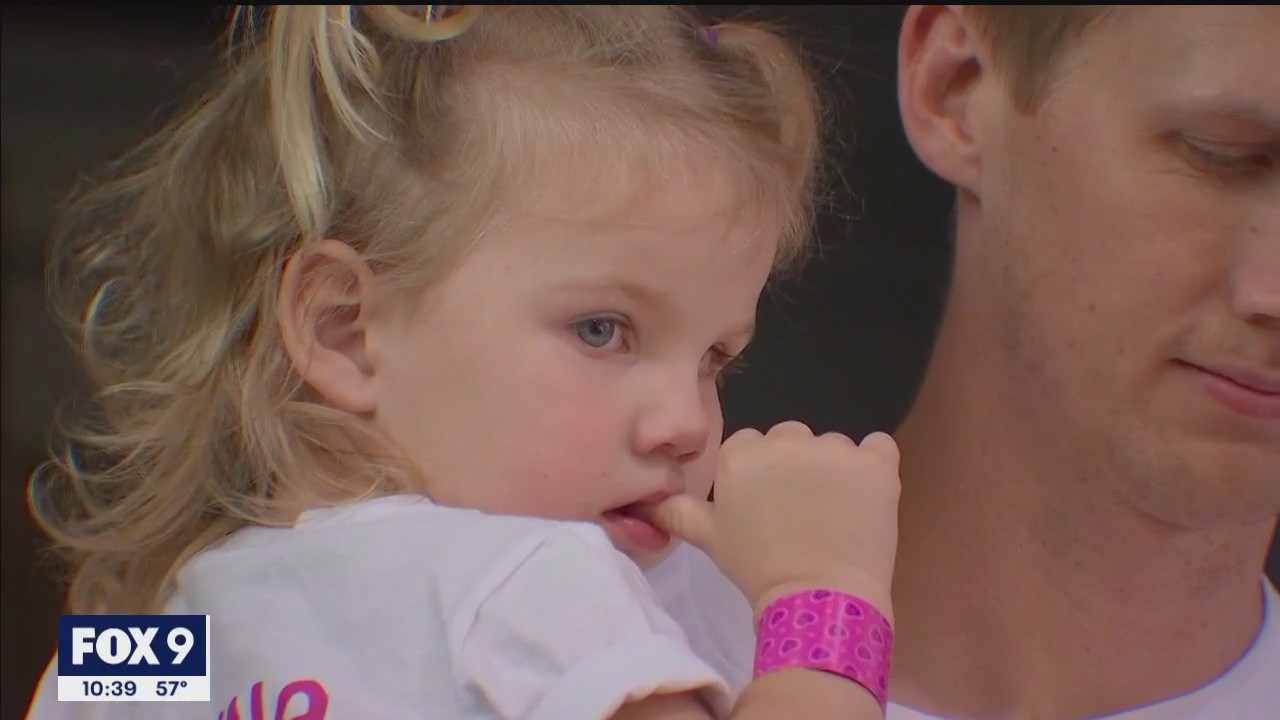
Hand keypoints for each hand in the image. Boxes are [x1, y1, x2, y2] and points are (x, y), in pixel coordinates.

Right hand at [644, 421, 900, 620]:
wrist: (817, 597)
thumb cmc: (757, 569)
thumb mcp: (710, 540)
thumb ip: (678, 512)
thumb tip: (644, 501)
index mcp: (742, 454)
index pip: (752, 445)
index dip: (761, 476)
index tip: (767, 507)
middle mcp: (786, 440)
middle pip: (792, 439)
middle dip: (796, 467)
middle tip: (800, 512)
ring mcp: (834, 449)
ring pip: (833, 447)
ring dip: (835, 471)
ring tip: (833, 514)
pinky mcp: (876, 463)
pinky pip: (879, 448)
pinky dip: (874, 467)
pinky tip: (866, 498)